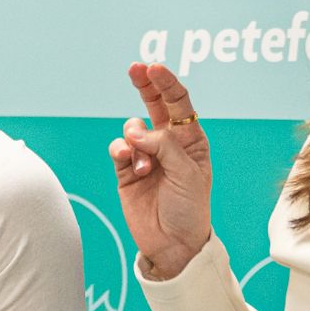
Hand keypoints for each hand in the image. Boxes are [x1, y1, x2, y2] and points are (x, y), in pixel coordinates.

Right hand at [108, 61, 214, 277]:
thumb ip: (164, 147)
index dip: (167, 83)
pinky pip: (118, 148)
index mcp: (191, 140)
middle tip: (136, 68)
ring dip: (135, 139)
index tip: (154, 68)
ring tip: (143, 163)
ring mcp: (145, 155)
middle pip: (154, 104)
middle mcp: (168, 144)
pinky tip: (131, 164)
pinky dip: (122, 151)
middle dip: (145, 85)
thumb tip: (136, 131)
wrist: (172, 243)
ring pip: (132, 128)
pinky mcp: (126, 169)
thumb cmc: (190, 209)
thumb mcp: (188, 174)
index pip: (179, 103)